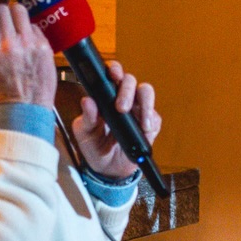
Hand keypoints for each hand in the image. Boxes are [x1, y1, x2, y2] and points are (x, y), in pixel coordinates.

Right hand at [0, 0, 57, 108]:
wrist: (25, 109)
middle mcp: (7, 43)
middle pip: (0, 8)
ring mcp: (28, 44)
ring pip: (19, 10)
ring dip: (14, 16)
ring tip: (14, 30)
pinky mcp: (44, 46)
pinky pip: (34, 25)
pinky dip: (28, 30)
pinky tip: (26, 44)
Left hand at [69, 60, 161, 178]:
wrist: (109, 169)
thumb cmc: (95, 147)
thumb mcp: (85, 134)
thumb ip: (86, 118)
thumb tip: (87, 101)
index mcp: (105, 96)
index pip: (111, 75)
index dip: (114, 70)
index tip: (112, 75)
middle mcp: (123, 98)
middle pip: (130, 80)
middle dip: (126, 90)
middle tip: (121, 107)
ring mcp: (138, 110)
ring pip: (146, 92)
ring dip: (144, 102)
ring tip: (138, 119)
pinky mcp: (150, 124)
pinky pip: (155, 116)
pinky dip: (151, 121)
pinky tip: (145, 129)